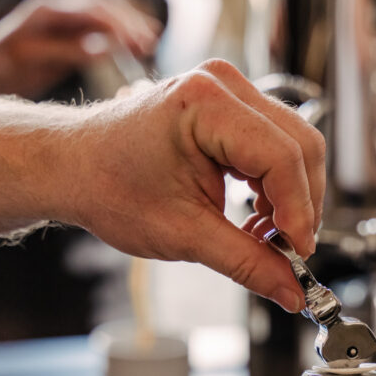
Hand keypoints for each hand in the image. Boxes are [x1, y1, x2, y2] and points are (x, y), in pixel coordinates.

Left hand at [0, 0, 159, 98]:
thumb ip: (67, 51)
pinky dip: (119, 38)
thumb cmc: (2, 67)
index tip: (139, 42)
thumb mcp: (32, 59)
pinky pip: (98, 32)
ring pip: (104, 17)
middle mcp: (58, 10)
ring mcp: (64, 22)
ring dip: (128, 28)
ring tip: (150, 44)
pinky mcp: (68, 36)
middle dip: (129, 23)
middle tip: (151, 43)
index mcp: (48, 11)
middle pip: (102, 7)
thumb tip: (105, 47)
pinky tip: (135, 48)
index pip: (92, 9)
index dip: (119, 23)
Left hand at [65, 59, 325, 310]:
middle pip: (300, 147)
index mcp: (206, 104)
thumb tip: (292, 290)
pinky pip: (276, 146)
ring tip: (263, 237)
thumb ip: (247, 263)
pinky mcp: (230, 107)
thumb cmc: (110, 187)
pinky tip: (255, 217)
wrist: (75, 169)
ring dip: (290, 199)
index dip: (298, 212)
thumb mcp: (184, 235)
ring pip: (295, 147)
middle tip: (287, 251)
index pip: (282, 158)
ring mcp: (229, 91)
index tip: (297, 254)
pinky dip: (275, 188)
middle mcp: (223, 85)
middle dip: (300, 206)